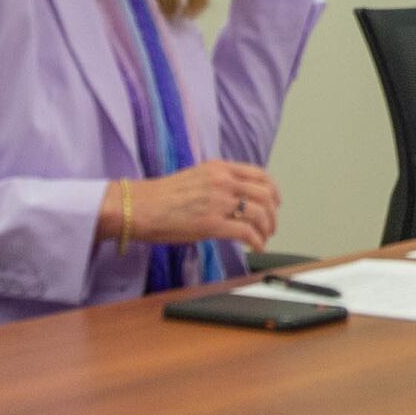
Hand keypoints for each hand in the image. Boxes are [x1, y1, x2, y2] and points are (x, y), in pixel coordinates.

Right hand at [116, 159, 279, 249]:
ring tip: (263, 238)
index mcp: (219, 168)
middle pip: (264, 194)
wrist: (140, 207)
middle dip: (272, 213)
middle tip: (271, 226)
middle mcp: (222, 181)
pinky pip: (246, 232)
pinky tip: (256, 247)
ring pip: (259, 213)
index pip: (259, 174)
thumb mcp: (195, 177)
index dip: (272, 190)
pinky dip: (256, 241)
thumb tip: (234, 197)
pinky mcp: (212, 224)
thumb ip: (217, 182)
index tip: (275, 202)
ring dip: (267, 229)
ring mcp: (218, 202)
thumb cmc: (160, 196)